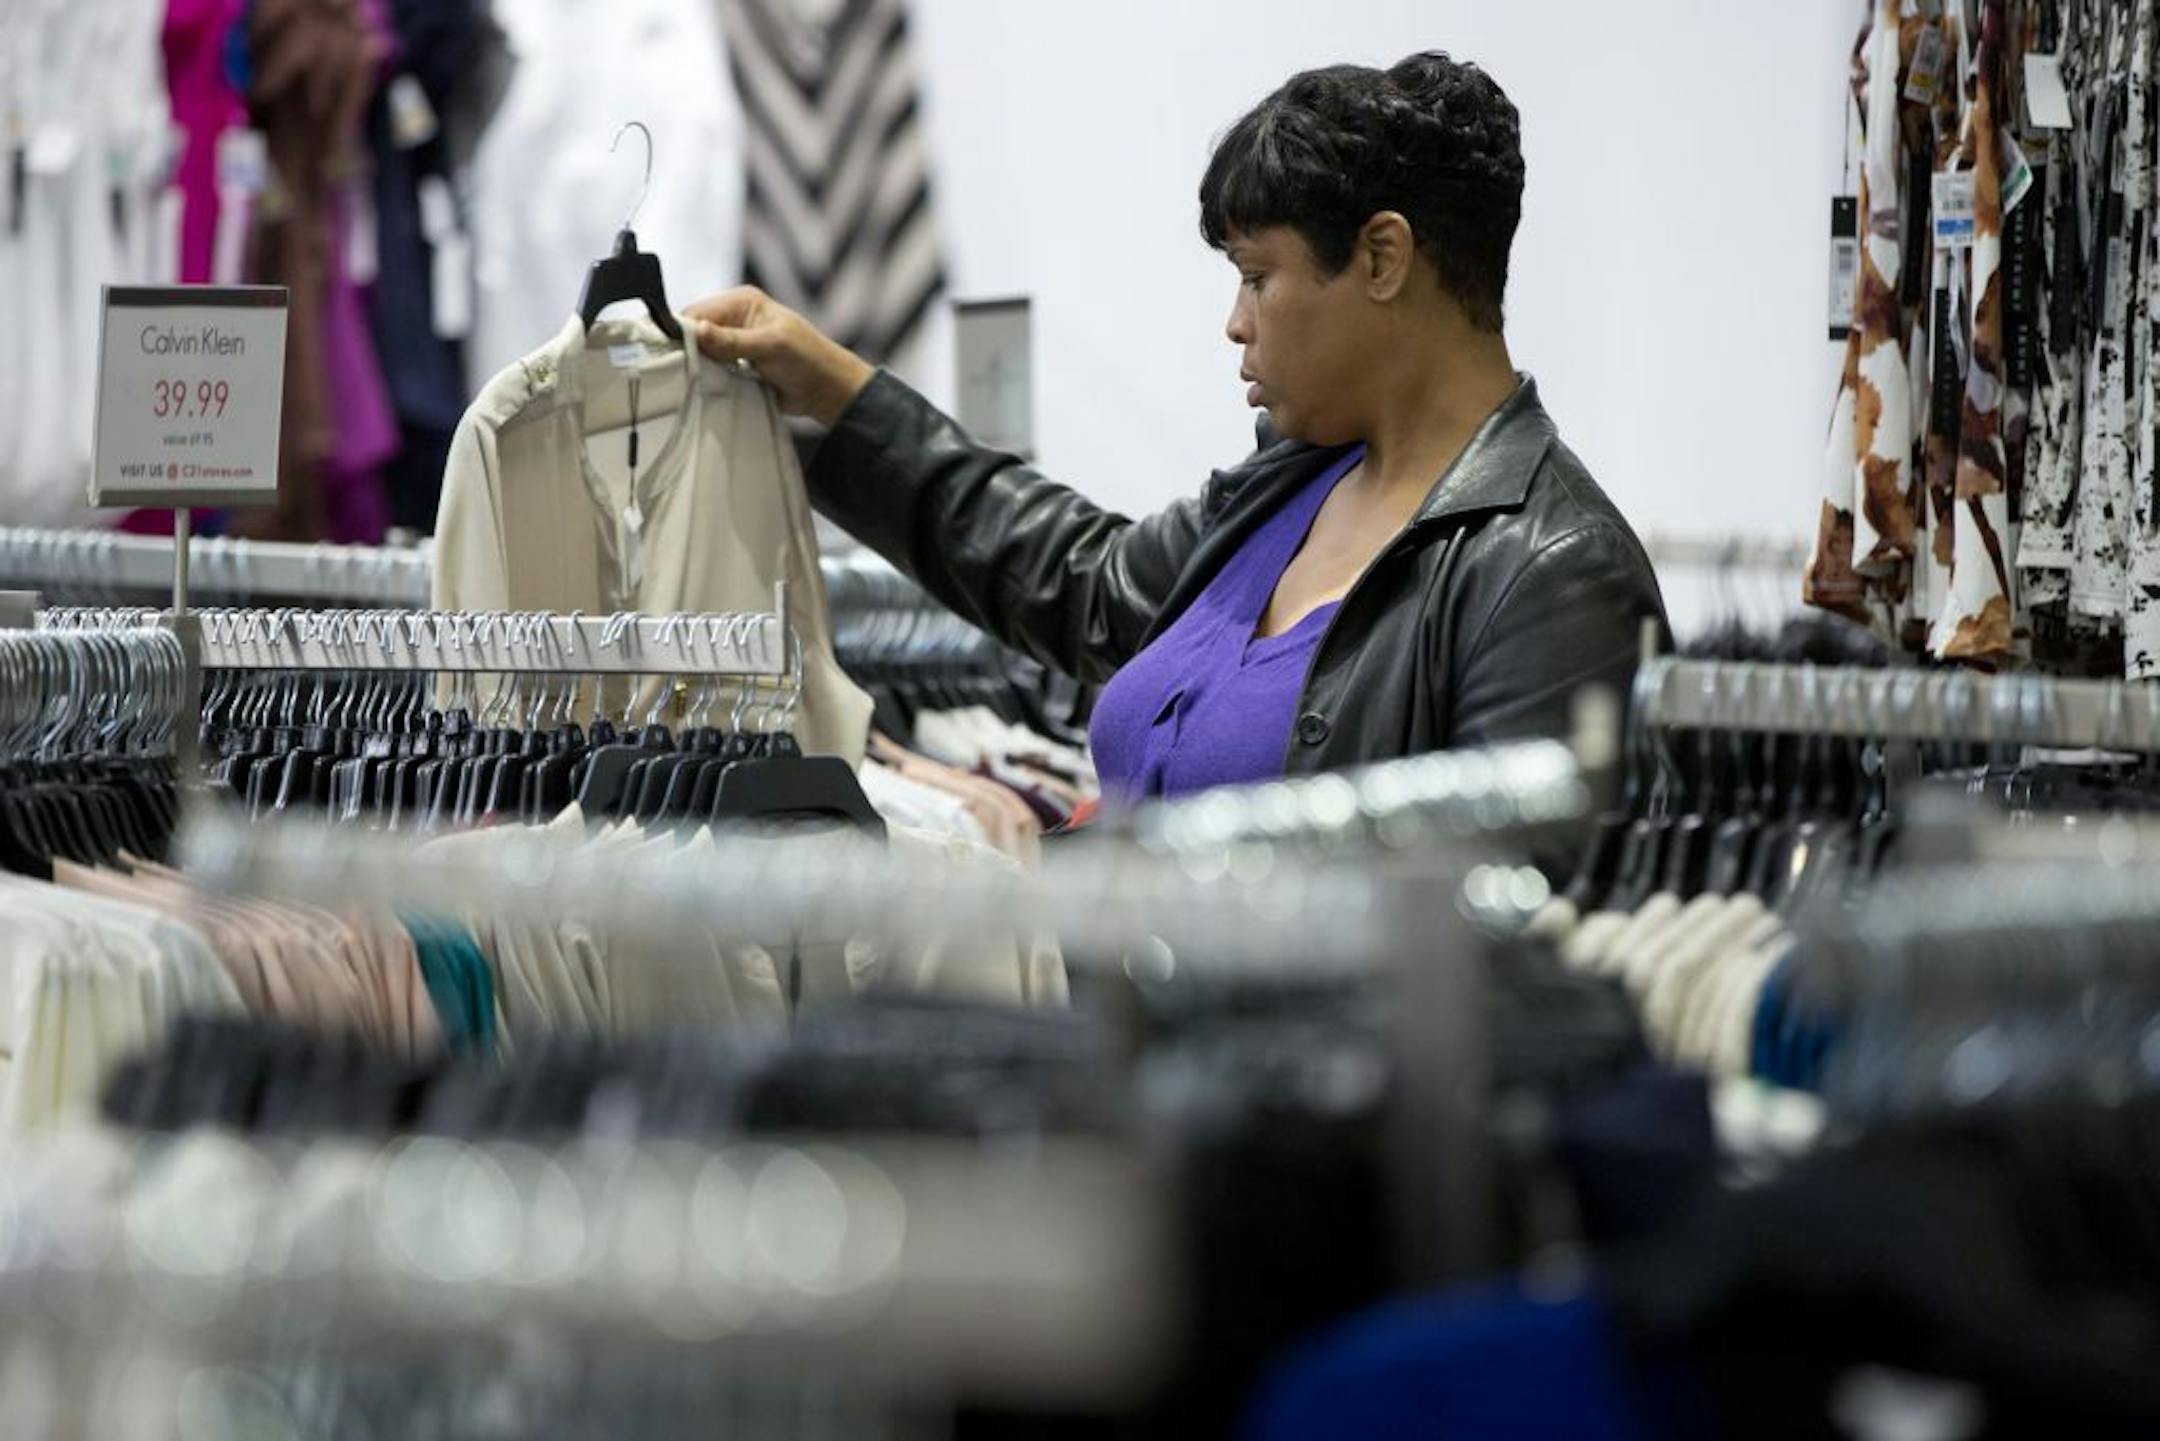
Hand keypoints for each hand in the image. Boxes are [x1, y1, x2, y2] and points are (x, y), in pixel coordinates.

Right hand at [685, 287, 874, 426]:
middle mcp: (733, 319)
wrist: (827, 390)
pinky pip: (710, 370)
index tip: (673, 354)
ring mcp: (733, 343)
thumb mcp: (771, 346)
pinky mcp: (734, 366)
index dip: (683, 332)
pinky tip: (706, 387)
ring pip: (699, 353)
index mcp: (741, 302)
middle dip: (689, 351)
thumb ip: (733, 340)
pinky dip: (707, 378)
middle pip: (694, 332)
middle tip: (685, 372)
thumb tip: (697, 330)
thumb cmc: (809, 359)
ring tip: (695, 381)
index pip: (698, 312)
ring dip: (698, 367)